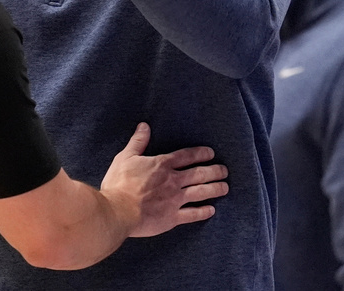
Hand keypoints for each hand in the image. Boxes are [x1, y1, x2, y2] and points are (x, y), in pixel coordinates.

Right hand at [100, 123, 228, 237]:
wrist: (118, 210)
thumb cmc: (119, 184)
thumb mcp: (125, 157)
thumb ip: (137, 142)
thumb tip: (144, 126)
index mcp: (161, 165)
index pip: (186, 156)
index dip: (200, 153)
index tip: (211, 153)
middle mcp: (173, 181)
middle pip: (199, 174)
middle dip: (214, 171)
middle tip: (224, 170)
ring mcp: (175, 200)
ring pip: (201, 192)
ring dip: (215, 189)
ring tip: (225, 187)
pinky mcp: (172, 217)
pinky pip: (192, 214)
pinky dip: (203, 212)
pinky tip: (211, 210)